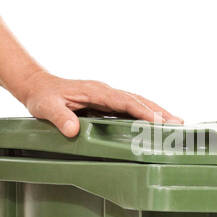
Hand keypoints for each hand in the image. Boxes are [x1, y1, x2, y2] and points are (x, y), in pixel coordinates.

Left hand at [13, 71, 182, 137]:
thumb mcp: (45, 107)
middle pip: (137, 100)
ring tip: (176, 125)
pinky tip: (154, 125)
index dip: (142, 111)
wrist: (37, 86)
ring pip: (136, 103)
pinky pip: (129, 108)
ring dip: (155, 112)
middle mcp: (105, 91)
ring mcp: (106, 96)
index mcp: (95, 91)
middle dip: (158, 111)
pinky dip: (144, 115)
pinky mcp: (105, 102)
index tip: (158, 121)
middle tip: (179, 124)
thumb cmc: (42, 96)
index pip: (124, 101)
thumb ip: (58, 117)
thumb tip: (72, 130)